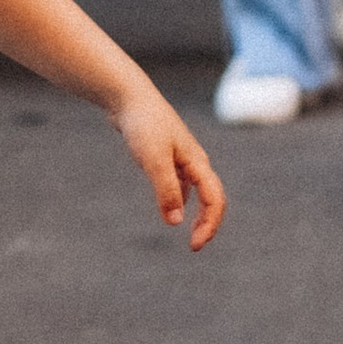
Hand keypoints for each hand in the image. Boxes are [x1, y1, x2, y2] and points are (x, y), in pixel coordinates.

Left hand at [115, 91, 224, 247]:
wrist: (128, 97)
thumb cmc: (143, 125)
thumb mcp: (154, 160)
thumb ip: (166, 190)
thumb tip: (176, 222)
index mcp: (197, 162)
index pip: (214, 200)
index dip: (209, 225)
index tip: (193, 245)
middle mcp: (195, 161)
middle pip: (212, 197)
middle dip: (208, 223)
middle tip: (195, 246)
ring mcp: (182, 157)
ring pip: (198, 190)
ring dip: (197, 212)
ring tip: (190, 232)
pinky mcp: (167, 154)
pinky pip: (183, 182)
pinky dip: (182, 198)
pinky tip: (173, 205)